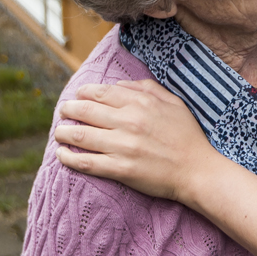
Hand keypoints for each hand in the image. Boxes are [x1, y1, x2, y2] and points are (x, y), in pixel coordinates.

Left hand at [53, 80, 222, 203]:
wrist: (197, 171)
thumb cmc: (187, 136)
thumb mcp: (174, 102)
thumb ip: (146, 88)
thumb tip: (119, 85)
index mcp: (141, 103)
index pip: (101, 93)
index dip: (83, 92)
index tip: (78, 96)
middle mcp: (129, 122)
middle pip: (85, 111)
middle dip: (68, 109)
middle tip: (63, 112)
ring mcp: (123, 146)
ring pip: (81, 135)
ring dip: (63, 132)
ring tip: (59, 132)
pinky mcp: (120, 169)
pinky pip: (86, 161)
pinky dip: (68, 157)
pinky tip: (61, 154)